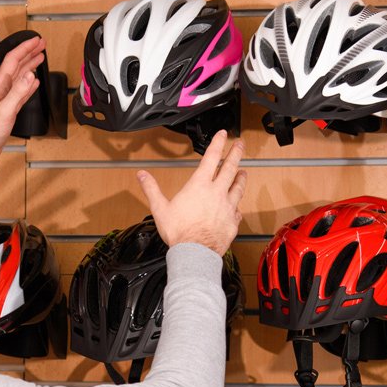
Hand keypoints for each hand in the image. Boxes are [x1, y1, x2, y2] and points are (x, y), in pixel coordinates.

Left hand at [0, 36, 46, 165]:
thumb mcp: (5, 110)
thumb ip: (18, 92)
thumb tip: (30, 75)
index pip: (13, 61)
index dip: (25, 49)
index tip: (36, 41)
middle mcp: (1, 90)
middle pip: (16, 65)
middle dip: (28, 53)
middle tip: (40, 45)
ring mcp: (4, 99)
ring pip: (19, 77)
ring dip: (29, 66)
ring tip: (39, 58)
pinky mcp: (8, 109)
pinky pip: (20, 92)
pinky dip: (28, 85)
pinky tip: (33, 83)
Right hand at [137, 131, 244, 255]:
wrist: (195, 253)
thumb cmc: (179, 232)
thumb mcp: (160, 208)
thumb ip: (152, 189)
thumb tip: (142, 176)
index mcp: (199, 186)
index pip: (211, 158)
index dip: (218, 143)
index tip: (223, 134)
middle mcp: (217, 193)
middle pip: (231, 168)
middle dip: (236, 153)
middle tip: (240, 144)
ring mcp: (228, 206)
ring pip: (239, 187)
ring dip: (241, 177)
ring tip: (244, 172)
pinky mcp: (233, 221)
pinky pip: (237, 211)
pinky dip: (237, 206)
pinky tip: (237, 207)